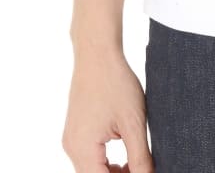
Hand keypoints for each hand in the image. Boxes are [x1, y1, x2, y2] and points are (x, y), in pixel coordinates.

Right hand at [62, 46, 154, 171]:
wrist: (97, 53)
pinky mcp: (75, 130)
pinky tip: (125, 154)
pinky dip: (105, 161)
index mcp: (83, 149)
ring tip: (137, 164)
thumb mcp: (133, 123)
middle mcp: (72, 147)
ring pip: (92, 170)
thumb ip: (140, 157)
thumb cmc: (115, 83)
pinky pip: (89, 156)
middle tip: (143, 169)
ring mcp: (71, 139)